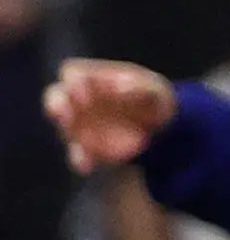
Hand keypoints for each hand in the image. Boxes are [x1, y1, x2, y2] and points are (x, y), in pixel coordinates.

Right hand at [44, 60, 175, 174]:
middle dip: (58, 106)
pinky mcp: (87, 146)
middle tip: (67, 116)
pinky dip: (80, 159)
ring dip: (70, 133)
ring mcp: (80, 123)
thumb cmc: (153, 99)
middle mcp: (80, 99)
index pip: (72, 73)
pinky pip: (78, 153)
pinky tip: (86, 166)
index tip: (84, 94)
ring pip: (64, 127)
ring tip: (83, 140)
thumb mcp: (155, 90)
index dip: (74, 82)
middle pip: (56, 97)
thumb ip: (140, 86)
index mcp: (95, 78)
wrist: (163, 128)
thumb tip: (120, 86)